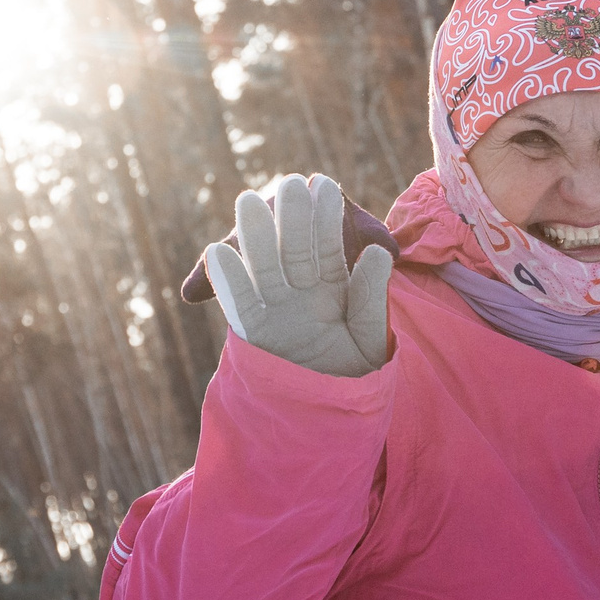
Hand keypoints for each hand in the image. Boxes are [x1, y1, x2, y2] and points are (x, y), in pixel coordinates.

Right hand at [204, 174, 393, 378]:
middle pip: (293, 250)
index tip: (325, 185)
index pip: (328, 247)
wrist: (329, 417)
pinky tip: (218, 251)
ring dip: (255, 236)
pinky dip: (228, 279)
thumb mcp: (372, 337)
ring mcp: (275, 308)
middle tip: (289, 182)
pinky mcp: (252, 330)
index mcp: (333, 288)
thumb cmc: (355, 374)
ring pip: (263, 266)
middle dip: (291, 217)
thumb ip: (372, 296)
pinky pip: (239, 302)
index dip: (326, 217)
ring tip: (248, 200)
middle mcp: (301, 292)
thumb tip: (380, 251)